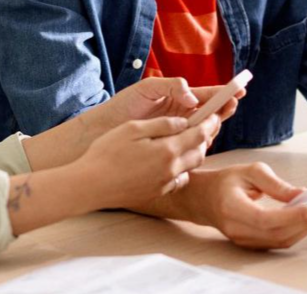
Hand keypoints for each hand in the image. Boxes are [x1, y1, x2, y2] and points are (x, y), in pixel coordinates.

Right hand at [75, 115, 219, 208]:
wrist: (91, 185)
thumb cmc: (107, 153)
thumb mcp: (133, 128)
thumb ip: (162, 124)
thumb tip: (183, 122)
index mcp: (168, 150)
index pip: (200, 134)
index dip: (210, 122)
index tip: (215, 113)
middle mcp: (171, 169)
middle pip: (200, 152)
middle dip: (205, 138)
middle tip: (204, 126)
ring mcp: (165, 183)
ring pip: (191, 167)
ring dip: (193, 153)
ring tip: (187, 141)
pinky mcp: (157, 192)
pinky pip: (179, 180)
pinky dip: (181, 169)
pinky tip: (171, 162)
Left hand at [94, 77, 243, 145]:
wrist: (105, 129)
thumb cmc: (124, 105)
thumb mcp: (147, 89)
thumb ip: (171, 86)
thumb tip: (192, 97)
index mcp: (179, 97)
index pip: (207, 95)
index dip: (224, 92)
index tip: (239, 89)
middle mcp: (183, 115)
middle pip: (211, 112)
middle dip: (224, 108)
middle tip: (231, 105)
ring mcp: (179, 132)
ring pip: (206, 130)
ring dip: (215, 124)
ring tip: (218, 118)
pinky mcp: (173, 148)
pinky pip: (193, 145)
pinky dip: (202, 142)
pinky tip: (205, 138)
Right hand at [185, 163, 306, 248]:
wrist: (205, 199)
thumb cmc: (226, 182)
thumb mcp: (249, 171)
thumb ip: (275, 184)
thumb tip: (300, 194)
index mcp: (231, 206)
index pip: (264, 219)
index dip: (290, 216)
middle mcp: (236, 228)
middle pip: (275, 233)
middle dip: (302, 223)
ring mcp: (242, 240)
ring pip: (279, 241)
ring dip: (302, 229)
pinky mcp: (250, 244)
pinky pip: (276, 242)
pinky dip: (294, 233)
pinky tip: (304, 221)